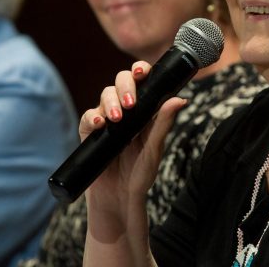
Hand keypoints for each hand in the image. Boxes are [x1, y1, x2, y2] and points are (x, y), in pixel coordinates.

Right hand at [79, 61, 186, 213]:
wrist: (119, 198)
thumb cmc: (141, 174)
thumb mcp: (155, 148)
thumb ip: (164, 123)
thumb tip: (180, 99)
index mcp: (144, 110)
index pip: (142, 81)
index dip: (140, 70)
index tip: (142, 70)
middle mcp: (125, 110)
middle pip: (120, 82)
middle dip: (125, 87)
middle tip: (130, 104)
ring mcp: (107, 120)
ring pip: (104, 95)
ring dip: (110, 103)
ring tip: (116, 119)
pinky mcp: (90, 133)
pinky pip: (88, 117)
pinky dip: (92, 117)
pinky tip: (99, 124)